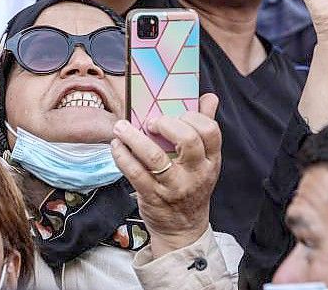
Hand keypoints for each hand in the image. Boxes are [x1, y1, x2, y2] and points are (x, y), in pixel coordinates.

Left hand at [111, 94, 220, 257]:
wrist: (183, 229)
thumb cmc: (192, 187)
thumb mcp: (205, 162)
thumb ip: (205, 129)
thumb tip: (209, 98)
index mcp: (210, 161)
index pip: (210, 131)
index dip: (193, 117)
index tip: (177, 113)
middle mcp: (195, 173)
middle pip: (188, 140)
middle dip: (166, 124)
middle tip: (150, 121)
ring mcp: (174, 187)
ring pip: (154, 157)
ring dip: (134, 137)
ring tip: (121, 127)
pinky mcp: (153, 197)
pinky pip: (134, 173)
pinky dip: (122, 156)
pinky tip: (116, 146)